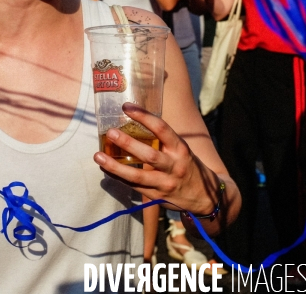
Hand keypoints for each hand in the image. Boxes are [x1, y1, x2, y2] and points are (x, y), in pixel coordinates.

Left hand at [94, 103, 219, 215]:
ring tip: (98, 156)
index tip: (126, 107)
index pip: (162, 129)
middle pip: (149, 155)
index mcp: (180, 148)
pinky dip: (118, 177)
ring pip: (137, 176)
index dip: (144, 116)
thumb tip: (133, 121)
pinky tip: (105, 168)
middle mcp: (174, 166)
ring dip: (115, 166)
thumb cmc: (188, 166)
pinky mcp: (157, 197)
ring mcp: (165, 183)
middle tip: (110, 132)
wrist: (207, 198)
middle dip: (128, 144)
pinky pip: (134, 186)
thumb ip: (162, 140)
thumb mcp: (181, 149)